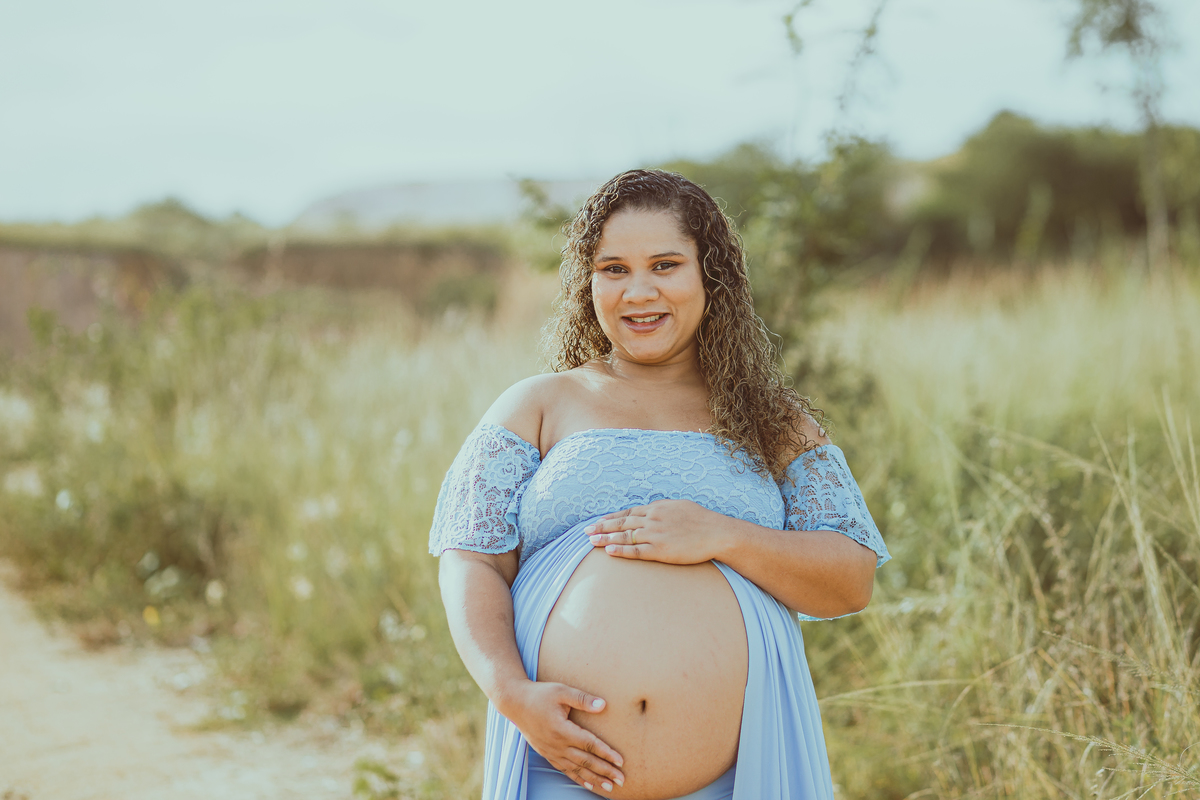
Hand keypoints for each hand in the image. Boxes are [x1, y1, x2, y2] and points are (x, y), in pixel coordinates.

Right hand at [502, 680, 624, 791]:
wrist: (514, 702)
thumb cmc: (540, 694)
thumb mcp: (561, 691)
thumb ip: (582, 699)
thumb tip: (603, 705)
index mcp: (561, 729)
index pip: (589, 744)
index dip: (606, 753)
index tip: (621, 761)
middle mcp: (556, 744)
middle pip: (585, 761)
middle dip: (605, 771)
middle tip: (621, 780)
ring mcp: (551, 751)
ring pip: (576, 769)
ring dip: (593, 779)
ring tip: (609, 787)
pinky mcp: (547, 753)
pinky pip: (565, 770)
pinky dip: (578, 778)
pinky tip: (588, 784)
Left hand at [584, 499, 726, 563]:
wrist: (717, 533)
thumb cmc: (702, 520)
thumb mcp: (679, 506)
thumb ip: (663, 509)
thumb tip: (652, 509)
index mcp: (657, 508)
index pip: (628, 513)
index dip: (611, 518)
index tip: (598, 521)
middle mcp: (652, 519)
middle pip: (621, 523)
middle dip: (601, 527)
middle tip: (585, 531)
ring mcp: (655, 535)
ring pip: (624, 536)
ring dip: (605, 538)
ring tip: (590, 541)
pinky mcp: (660, 550)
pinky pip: (636, 551)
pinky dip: (621, 551)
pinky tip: (608, 551)